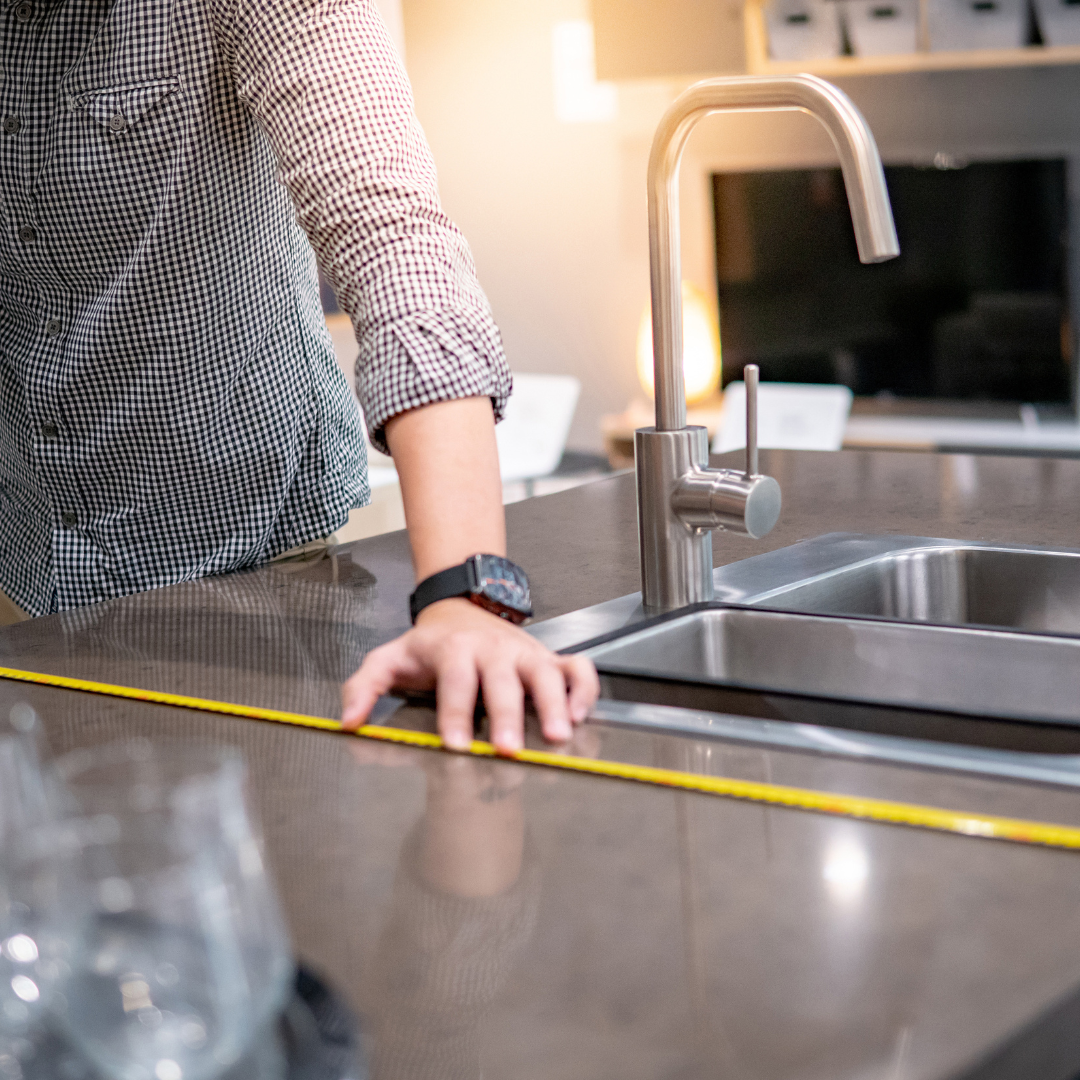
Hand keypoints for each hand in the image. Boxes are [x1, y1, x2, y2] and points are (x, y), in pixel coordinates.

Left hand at [340, 598, 599, 752]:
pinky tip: (580, 716)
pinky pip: (576, 668)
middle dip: (507, 716)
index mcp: (453, 650)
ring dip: (554, 703)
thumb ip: (362, 689)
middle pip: (503, 680)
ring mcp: (524, 652)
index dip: (455, 713)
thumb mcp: (387, 659)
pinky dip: (584, 689)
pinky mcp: (547, 657)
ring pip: (546, 672)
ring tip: (558, 736)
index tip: (456, 744)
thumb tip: (349, 723)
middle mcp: (492, 649)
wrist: (460, 608)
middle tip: (508, 750)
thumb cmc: (427, 645)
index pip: (455, 681)